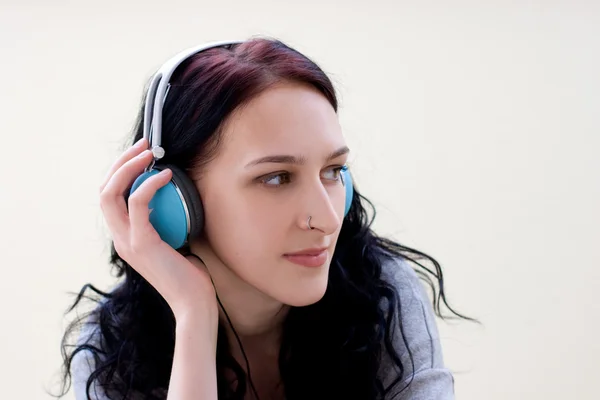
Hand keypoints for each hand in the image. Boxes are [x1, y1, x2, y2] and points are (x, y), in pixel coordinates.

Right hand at [98, 138, 217, 326]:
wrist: (193, 303)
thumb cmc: (189, 274)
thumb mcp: (173, 242)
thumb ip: (165, 223)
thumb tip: (174, 198)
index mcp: (124, 236)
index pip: (109, 197)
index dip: (121, 171)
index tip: (143, 153)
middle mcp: (119, 238)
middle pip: (104, 189)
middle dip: (121, 161)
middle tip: (145, 145)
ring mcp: (127, 241)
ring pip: (110, 193)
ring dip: (129, 166)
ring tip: (151, 152)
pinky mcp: (142, 243)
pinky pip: (137, 203)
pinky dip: (149, 184)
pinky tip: (167, 175)